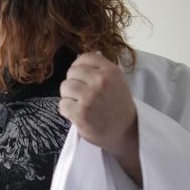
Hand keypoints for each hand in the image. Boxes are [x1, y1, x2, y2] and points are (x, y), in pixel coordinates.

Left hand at [59, 52, 141, 184]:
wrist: (127, 132)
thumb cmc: (119, 106)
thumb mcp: (117, 82)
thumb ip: (100, 70)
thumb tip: (79, 59)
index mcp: (111, 71)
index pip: (85, 57)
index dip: (78, 66)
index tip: (79, 75)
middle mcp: (100, 81)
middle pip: (72, 72)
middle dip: (73, 82)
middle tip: (80, 94)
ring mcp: (90, 97)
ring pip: (65, 87)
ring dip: (68, 96)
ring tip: (78, 103)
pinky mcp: (81, 113)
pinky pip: (62, 104)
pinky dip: (66, 110)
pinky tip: (76, 114)